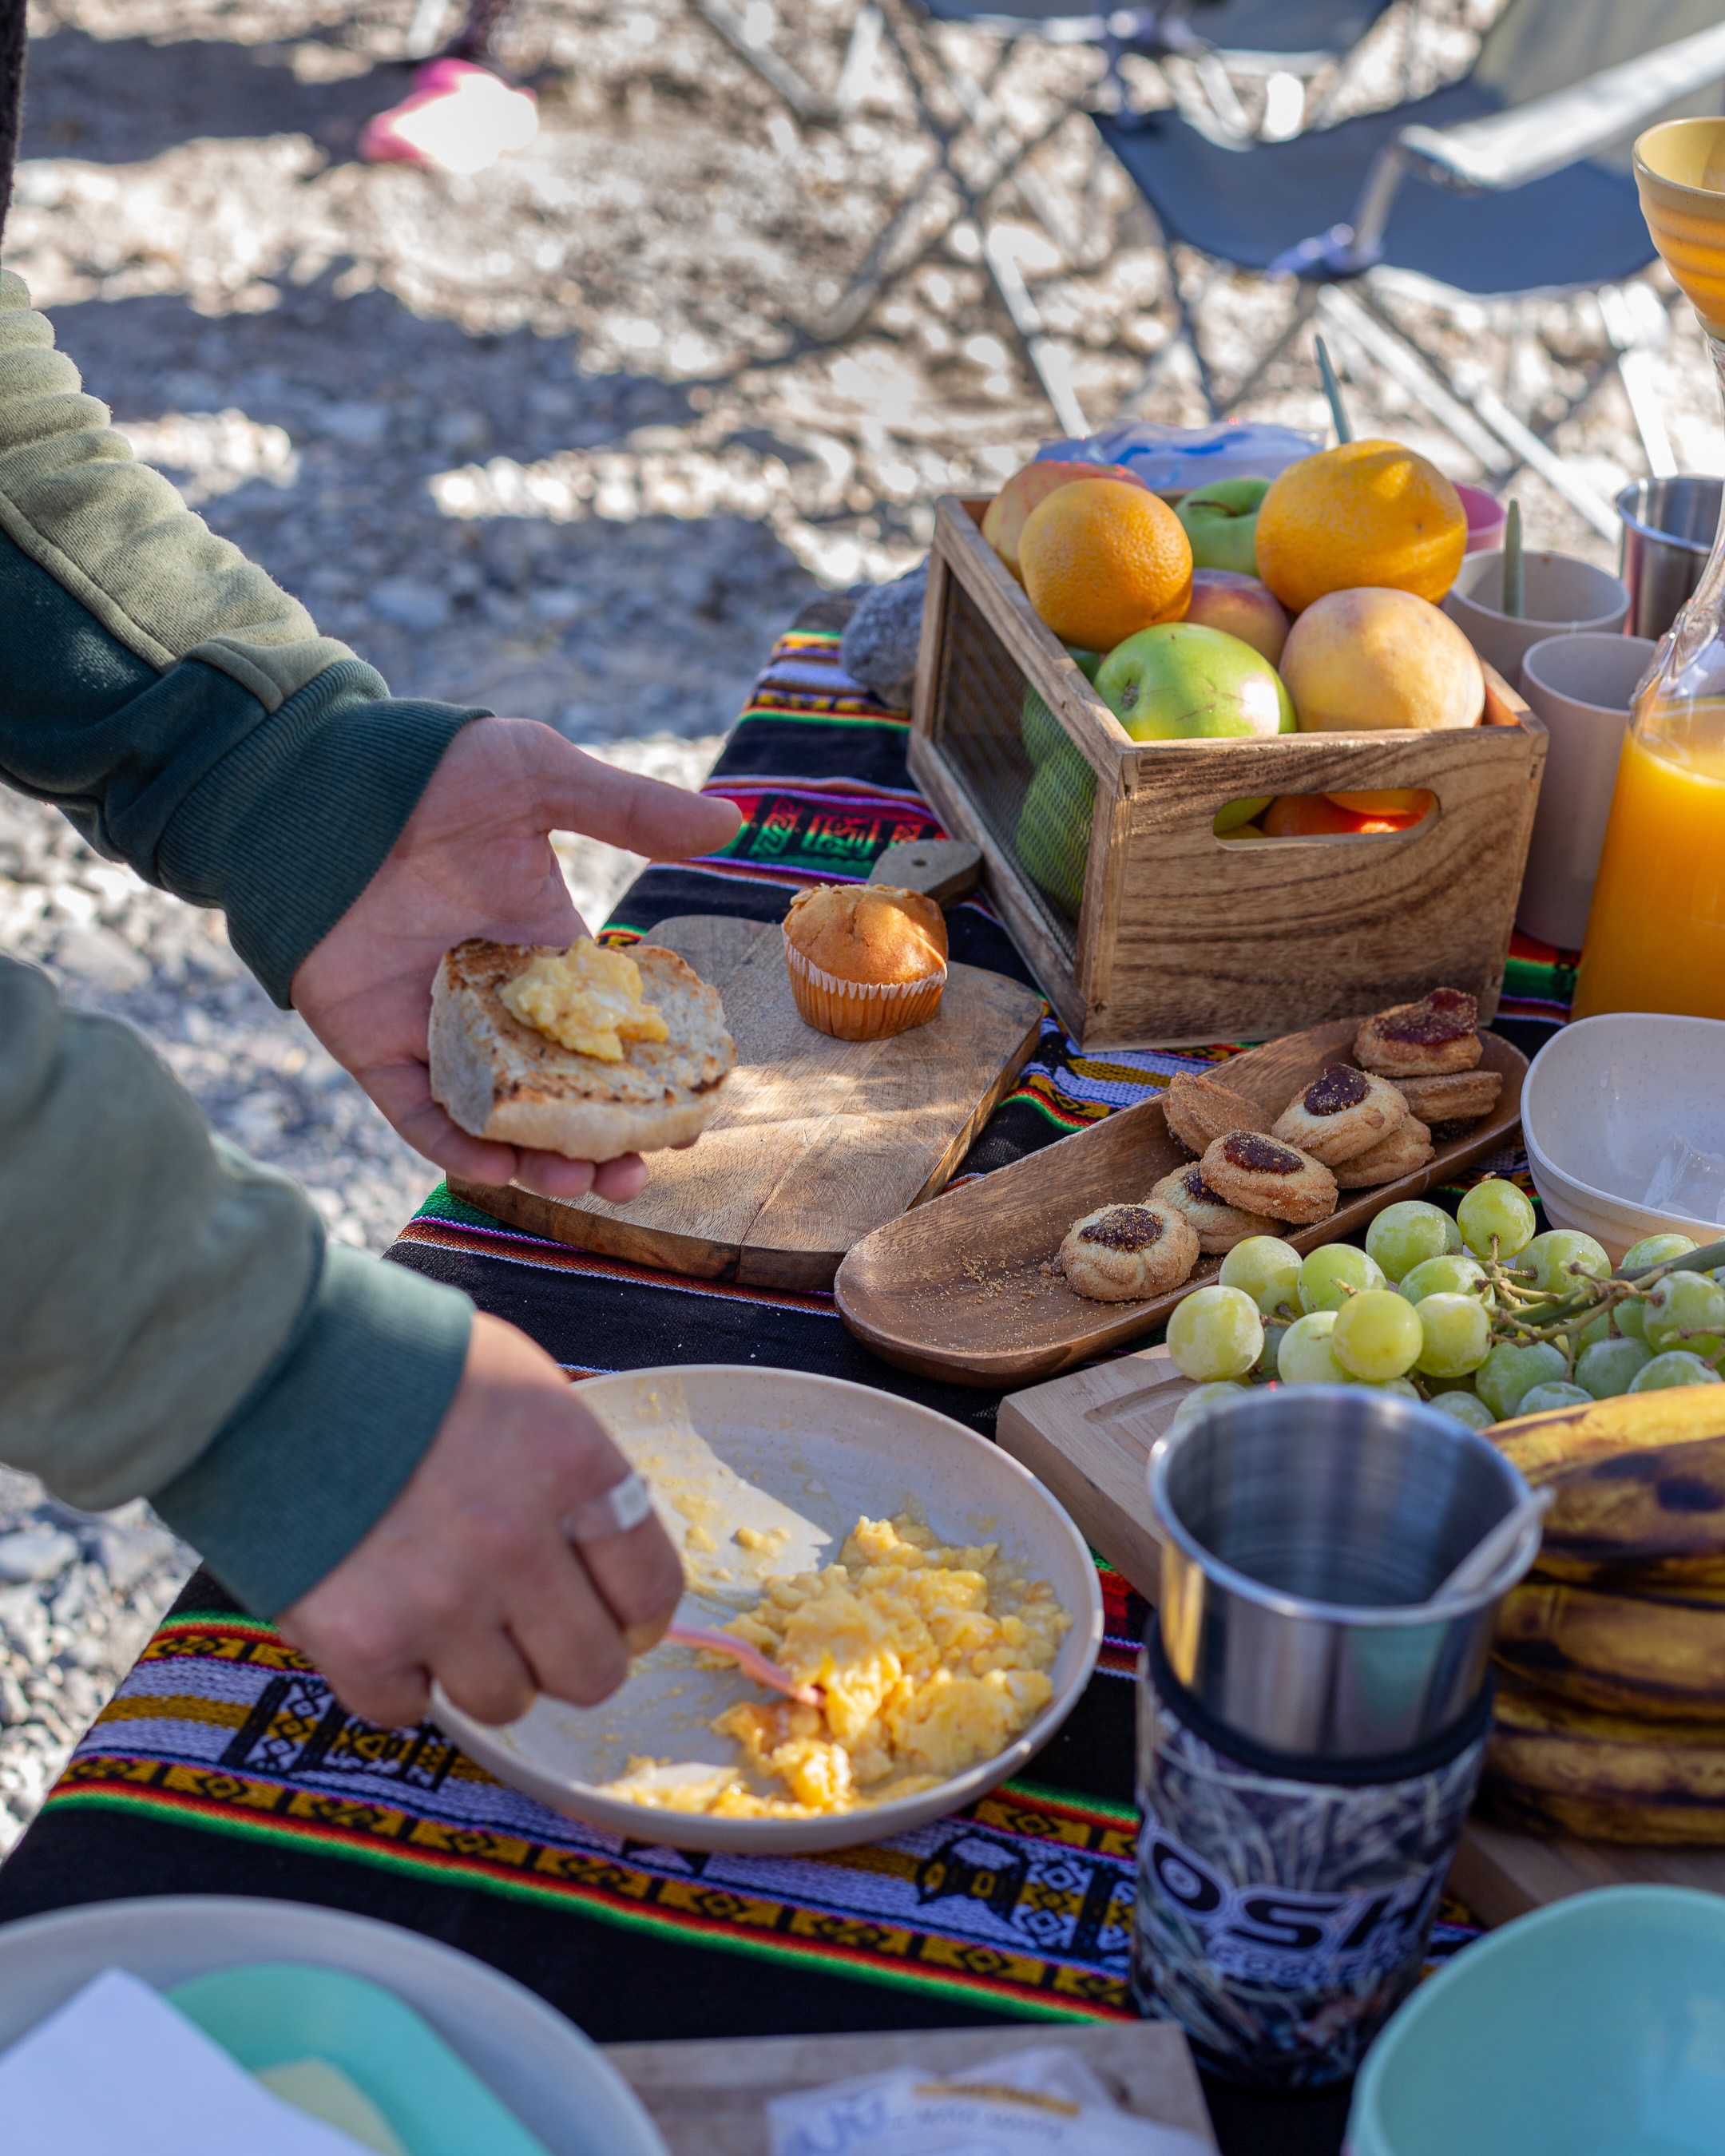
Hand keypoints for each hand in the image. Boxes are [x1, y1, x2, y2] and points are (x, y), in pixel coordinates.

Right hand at [277, 1313, 684, 1726]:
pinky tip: (385, 1619)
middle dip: (569, 1656)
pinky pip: (406, 1708)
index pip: (651, 1589)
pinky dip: (397, 1678)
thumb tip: (601, 1541)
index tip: (619, 1617)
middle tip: (537, 1630)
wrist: (271, 1363)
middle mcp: (517, 1544)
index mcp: (570, 1467)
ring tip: (448, 1612)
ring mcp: (438, 1600)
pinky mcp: (359, 1641)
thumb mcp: (523, 1388)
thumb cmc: (400, 1362)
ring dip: (483, 1668)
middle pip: (590, 1672)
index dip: (637, 1615)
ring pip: (505, 1702)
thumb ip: (570, 1471)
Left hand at [289, 717, 740, 1200]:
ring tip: (579, 1185)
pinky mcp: (376, 1046)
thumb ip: (631, 812)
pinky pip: (419, 1114)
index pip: (610, 1035)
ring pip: (497, 1117)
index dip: (648, 1085)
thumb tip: (729, 823)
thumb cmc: (435, 770)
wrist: (324, 784)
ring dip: (539, 1160)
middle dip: (602, 1144)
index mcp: (546, 953)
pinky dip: (456, 1147)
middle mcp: (497, 1003)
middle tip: (634, 1176)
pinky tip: (498, 1169)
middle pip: (560, 1094)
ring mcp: (436, 1030)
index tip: (686, 1120)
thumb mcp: (542, 779)